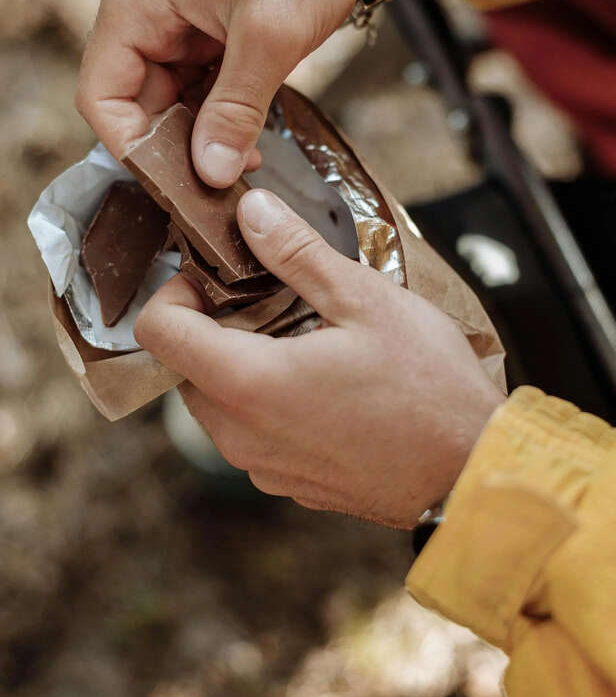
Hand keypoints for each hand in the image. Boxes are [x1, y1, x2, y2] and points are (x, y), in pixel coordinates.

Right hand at [76, 0, 390, 187]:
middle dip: (175, 152)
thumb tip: (211, 173)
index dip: (130, 146)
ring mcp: (176, 34)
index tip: (173, 183)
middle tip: (217, 190)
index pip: (101, 95)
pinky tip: (248, 149)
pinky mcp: (207, 47)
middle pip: (136, 110)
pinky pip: (200, 101)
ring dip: (200, 145)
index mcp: (138, 3)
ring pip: (170, 112)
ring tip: (240, 171)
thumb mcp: (269, 37)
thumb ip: (236, 109)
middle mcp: (146, 19)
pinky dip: (220, 128)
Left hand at [135, 191, 504, 527]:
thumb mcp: (365, 300)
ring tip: (304, 339)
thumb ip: (296, 254)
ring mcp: (262, 466)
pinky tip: (322, 383)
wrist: (471, 472)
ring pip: (218, 401)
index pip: (159, 331)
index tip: (215, 276)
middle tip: (271, 300)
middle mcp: (241, 435)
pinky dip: (266, 401)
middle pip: (187, 366)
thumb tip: (250, 213)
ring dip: (241, 363)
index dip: (175, 291)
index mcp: (247, 383)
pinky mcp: (288, 483)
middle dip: (214, 326)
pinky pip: (252, 432)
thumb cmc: (428, 387)